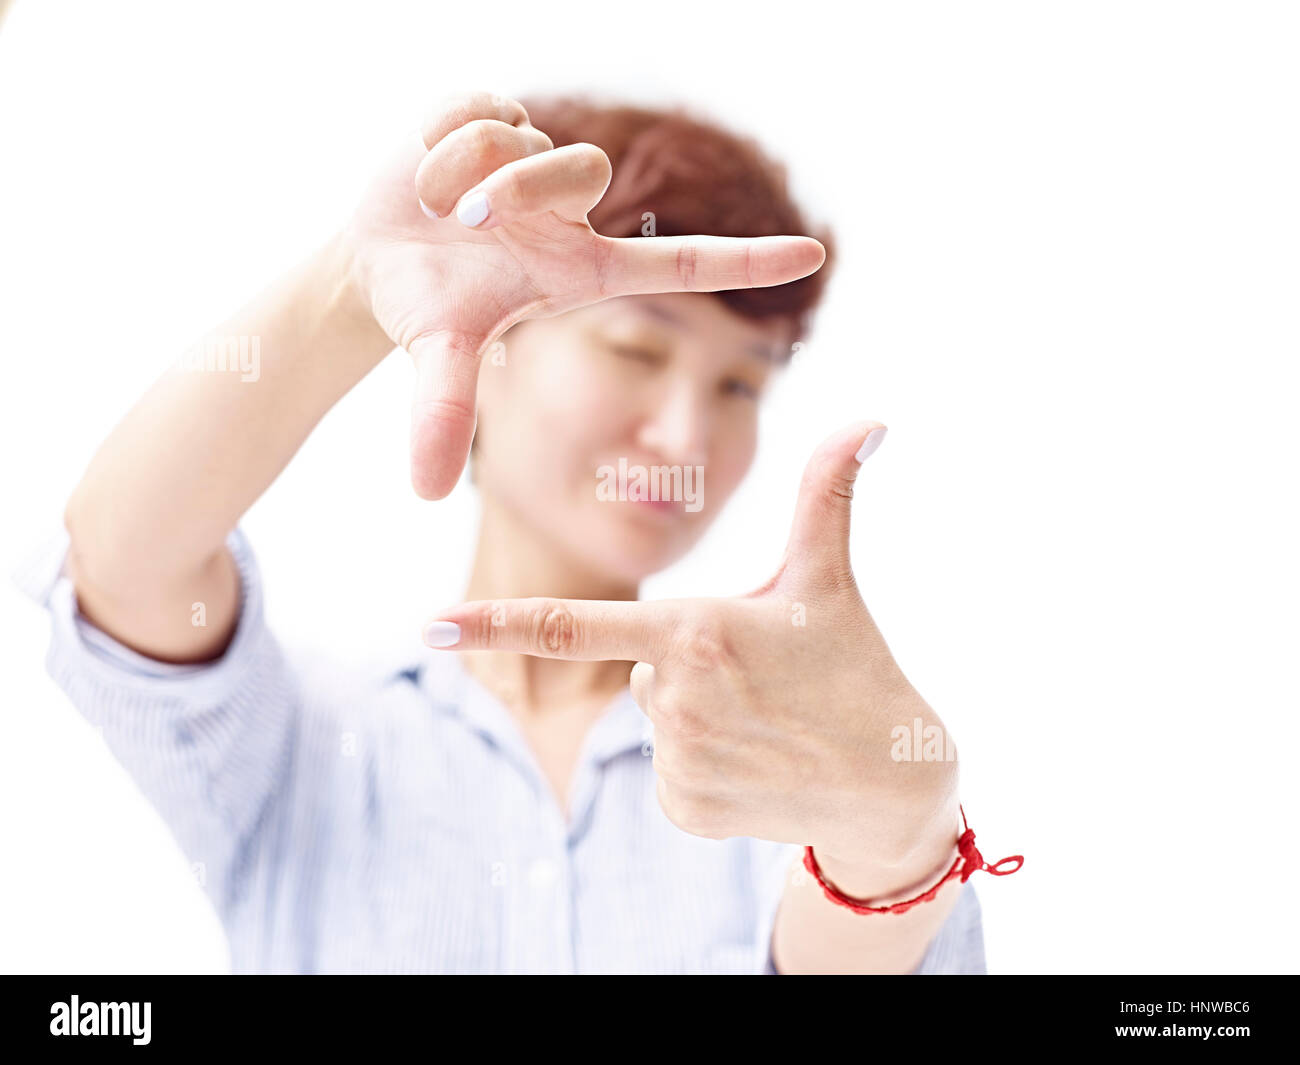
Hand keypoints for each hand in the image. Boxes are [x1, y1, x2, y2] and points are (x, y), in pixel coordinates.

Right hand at [342, 91, 826, 500]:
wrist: (377, 262)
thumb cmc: (431, 310)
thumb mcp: (440, 360)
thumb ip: (443, 416)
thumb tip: (426, 490)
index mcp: (584, 268)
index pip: (683, 262)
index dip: (747, 261)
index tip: (815, 257)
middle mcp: (573, 213)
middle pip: (586, 170)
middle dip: (515, 191)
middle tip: (464, 220)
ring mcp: (540, 162)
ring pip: (531, 136)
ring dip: (464, 170)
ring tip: (434, 205)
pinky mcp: (499, 118)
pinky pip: (484, 104)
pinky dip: (441, 136)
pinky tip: (425, 170)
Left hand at [421, 421, 960, 881]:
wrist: (888, 782)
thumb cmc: (854, 665)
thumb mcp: (829, 578)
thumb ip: (827, 493)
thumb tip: (872, 419)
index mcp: (692, 632)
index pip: (572, 623)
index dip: (494, 622)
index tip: (430, 624)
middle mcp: (672, 699)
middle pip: (638, 662)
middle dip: (681, 659)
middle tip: (757, 674)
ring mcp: (677, 761)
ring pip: (653, 716)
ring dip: (695, 713)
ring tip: (764, 720)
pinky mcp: (685, 809)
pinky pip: (668, 772)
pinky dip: (703, 764)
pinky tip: (756, 761)